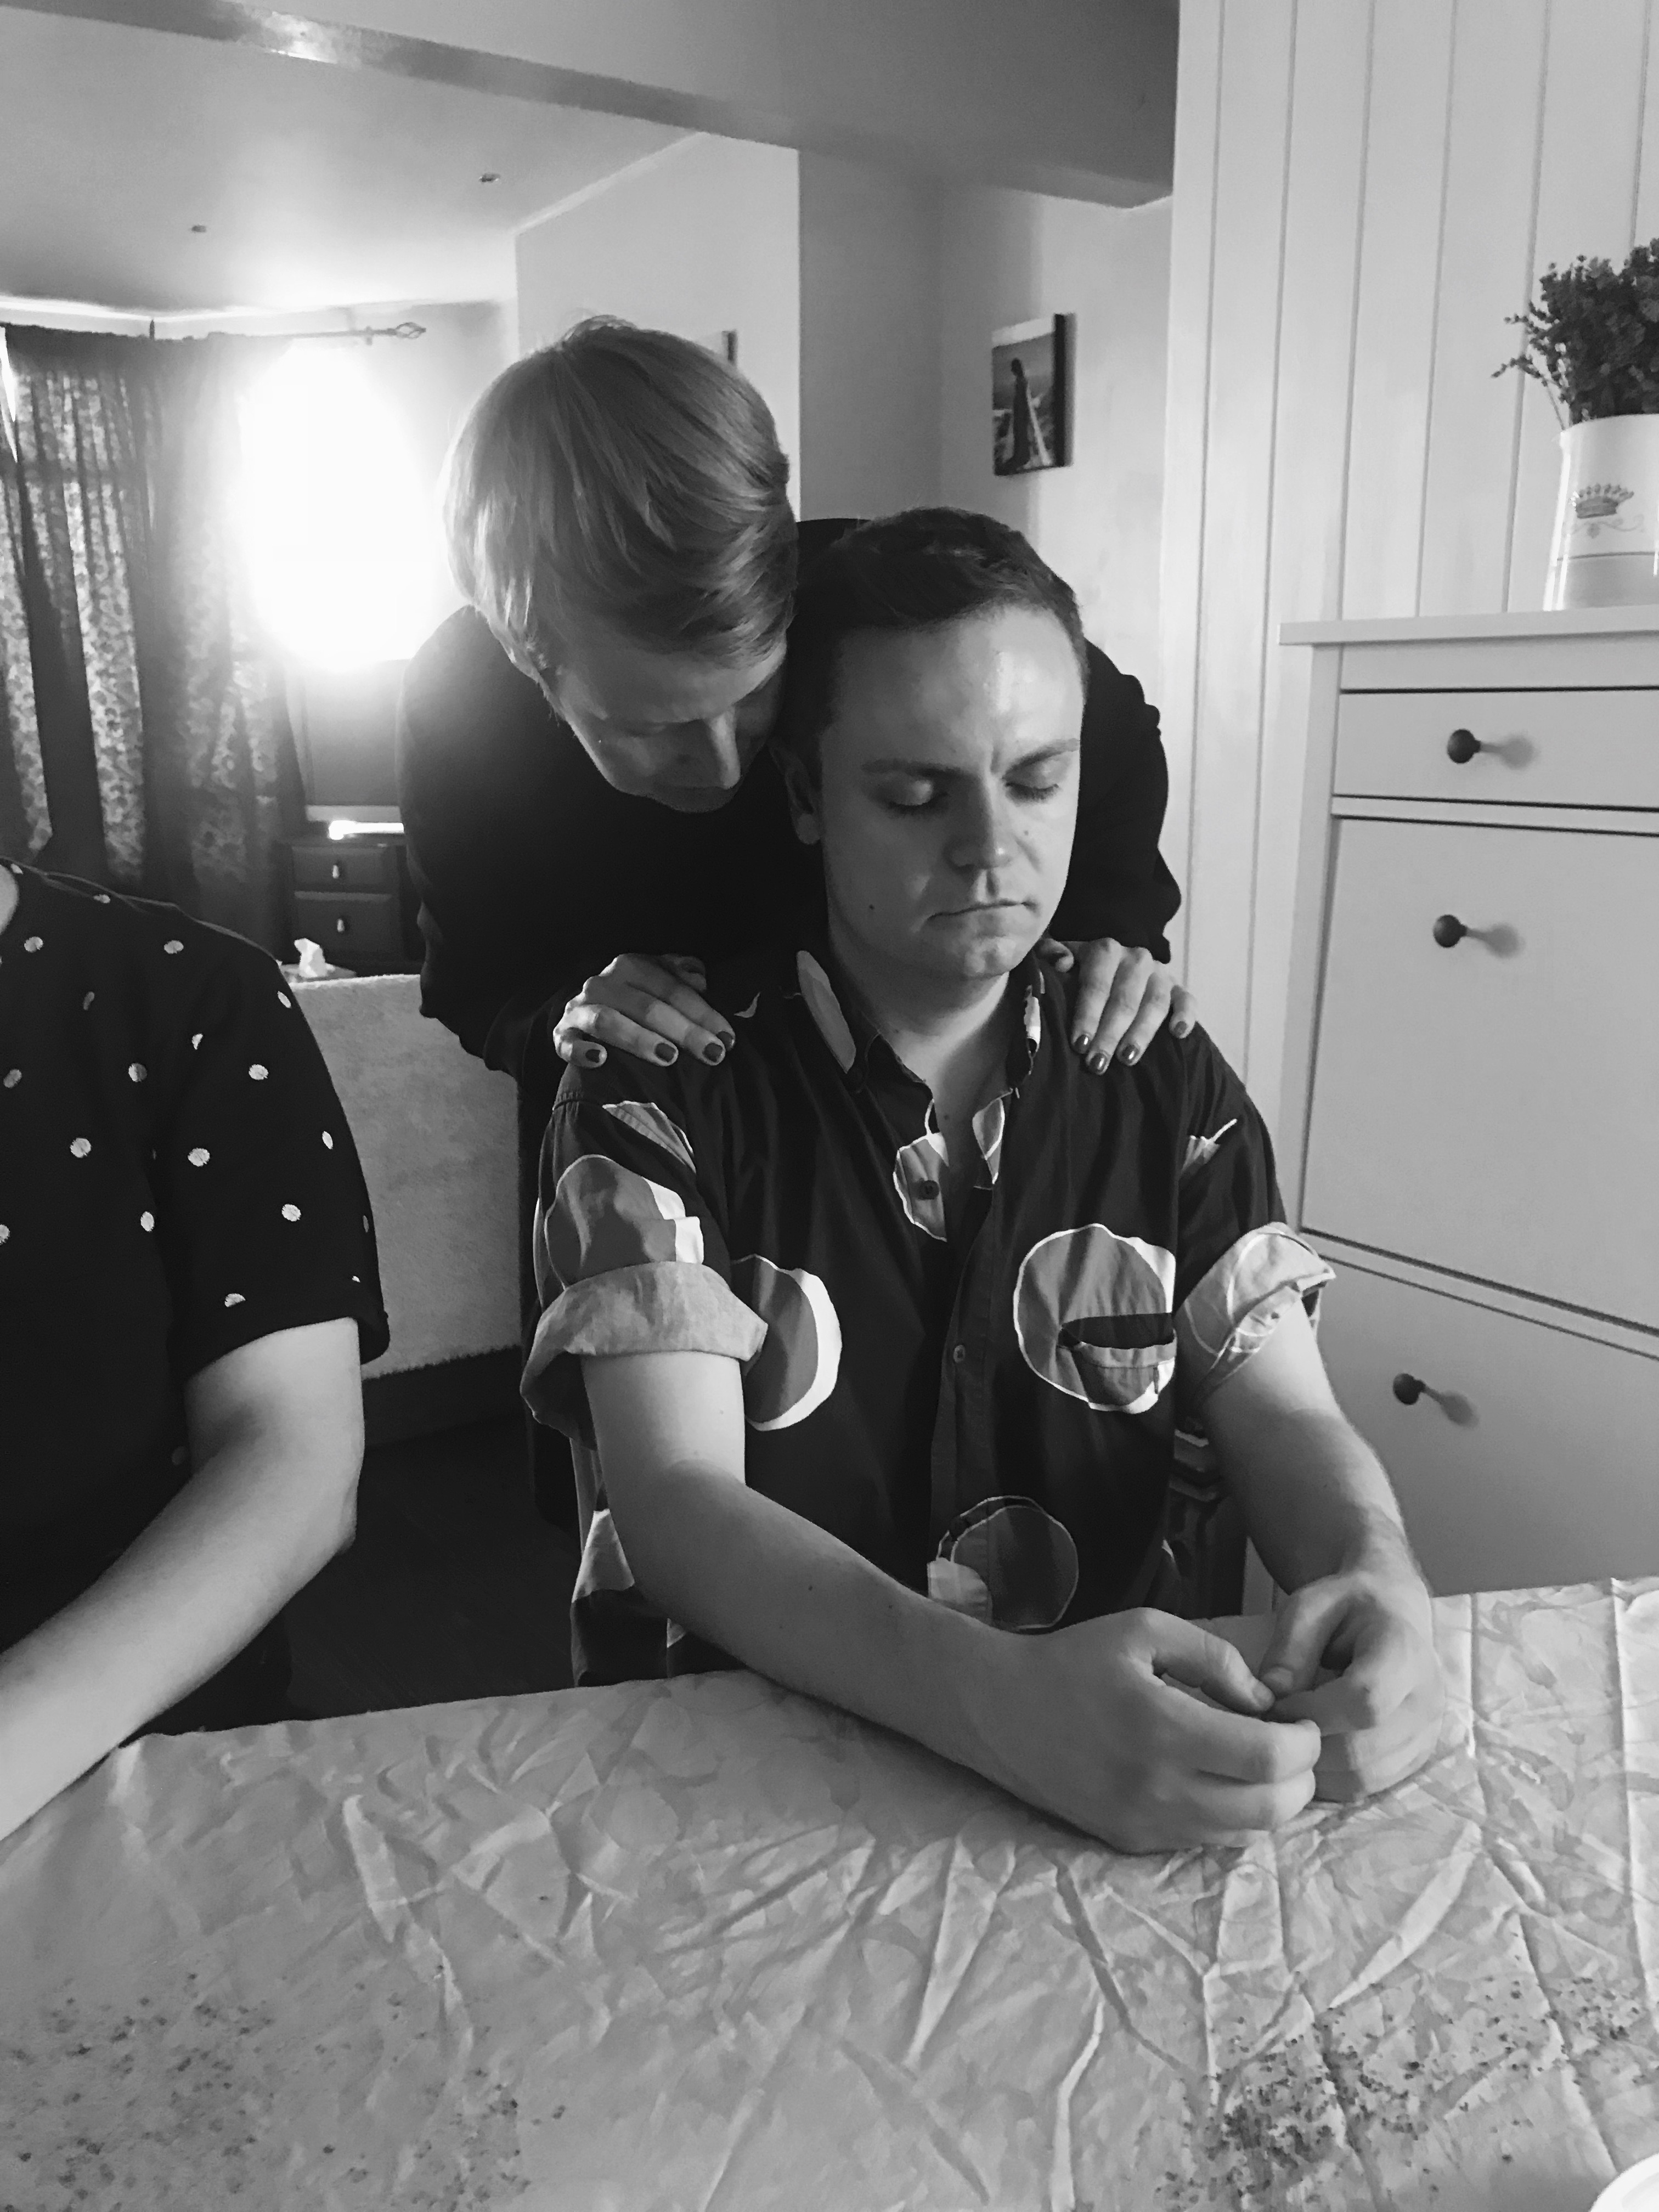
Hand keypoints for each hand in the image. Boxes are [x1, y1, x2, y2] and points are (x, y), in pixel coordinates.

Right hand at [552, 954, 734, 1070]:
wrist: (582, 1015)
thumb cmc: (633, 1002)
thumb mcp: (657, 982)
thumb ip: (679, 975)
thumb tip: (701, 976)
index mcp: (630, 966)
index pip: (672, 989)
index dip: (702, 1012)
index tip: (727, 1038)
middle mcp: (603, 983)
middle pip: (647, 1006)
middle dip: (684, 1031)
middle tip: (713, 1054)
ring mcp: (579, 1010)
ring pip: (608, 1021)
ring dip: (639, 1039)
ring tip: (668, 1058)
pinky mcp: (561, 1035)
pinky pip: (567, 1043)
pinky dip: (581, 1051)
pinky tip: (601, 1060)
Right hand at [976, 1608, 1320, 1852]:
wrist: (999, 1710)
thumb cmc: (1075, 1660)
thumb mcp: (1145, 1629)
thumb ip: (1215, 1657)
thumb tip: (1264, 1702)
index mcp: (1161, 1726)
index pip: (1266, 1758)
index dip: (1304, 1743)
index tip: (1302, 1721)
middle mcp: (1156, 1787)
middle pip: (1269, 1809)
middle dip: (1300, 1779)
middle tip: (1295, 1746)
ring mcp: (1143, 1823)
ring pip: (1244, 1835)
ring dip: (1271, 1803)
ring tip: (1261, 1763)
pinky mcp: (1130, 1841)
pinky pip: (1206, 1842)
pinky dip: (1232, 1818)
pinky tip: (1221, 1779)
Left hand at [1038, 937, 1195, 1071]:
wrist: (1112, 963)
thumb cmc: (1079, 971)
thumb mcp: (1058, 958)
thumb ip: (1051, 954)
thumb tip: (1062, 964)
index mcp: (1105, 951)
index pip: (1096, 985)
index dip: (1087, 1015)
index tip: (1079, 1044)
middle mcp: (1136, 959)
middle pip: (1125, 999)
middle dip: (1109, 1034)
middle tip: (1097, 1064)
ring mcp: (1159, 974)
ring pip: (1155, 1003)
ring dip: (1141, 1033)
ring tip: (1127, 1059)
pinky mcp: (1177, 988)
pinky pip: (1187, 1000)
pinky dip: (1186, 1016)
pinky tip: (1178, 1034)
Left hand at [1258, 1567, 1444, 1802]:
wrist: (1392, 1612)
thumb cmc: (1346, 1607)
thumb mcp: (1310, 1605)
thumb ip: (1290, 1648)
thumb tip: (1271, 1697)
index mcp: (1404, 1652)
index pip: (1364, 1701)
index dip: (1311, 1711)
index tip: (1277, 1702)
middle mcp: (1426, 1700)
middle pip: (1361, 1750)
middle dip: (1305, 1745)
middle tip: (1274, 1726)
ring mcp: (1426, 1735)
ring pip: (1363, 1778)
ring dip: (1315, 1768)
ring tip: (1291, 1736)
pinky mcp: (1416, 1758)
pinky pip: (1368, 1787)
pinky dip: (1332, 1778)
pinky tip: (1313, 1750)